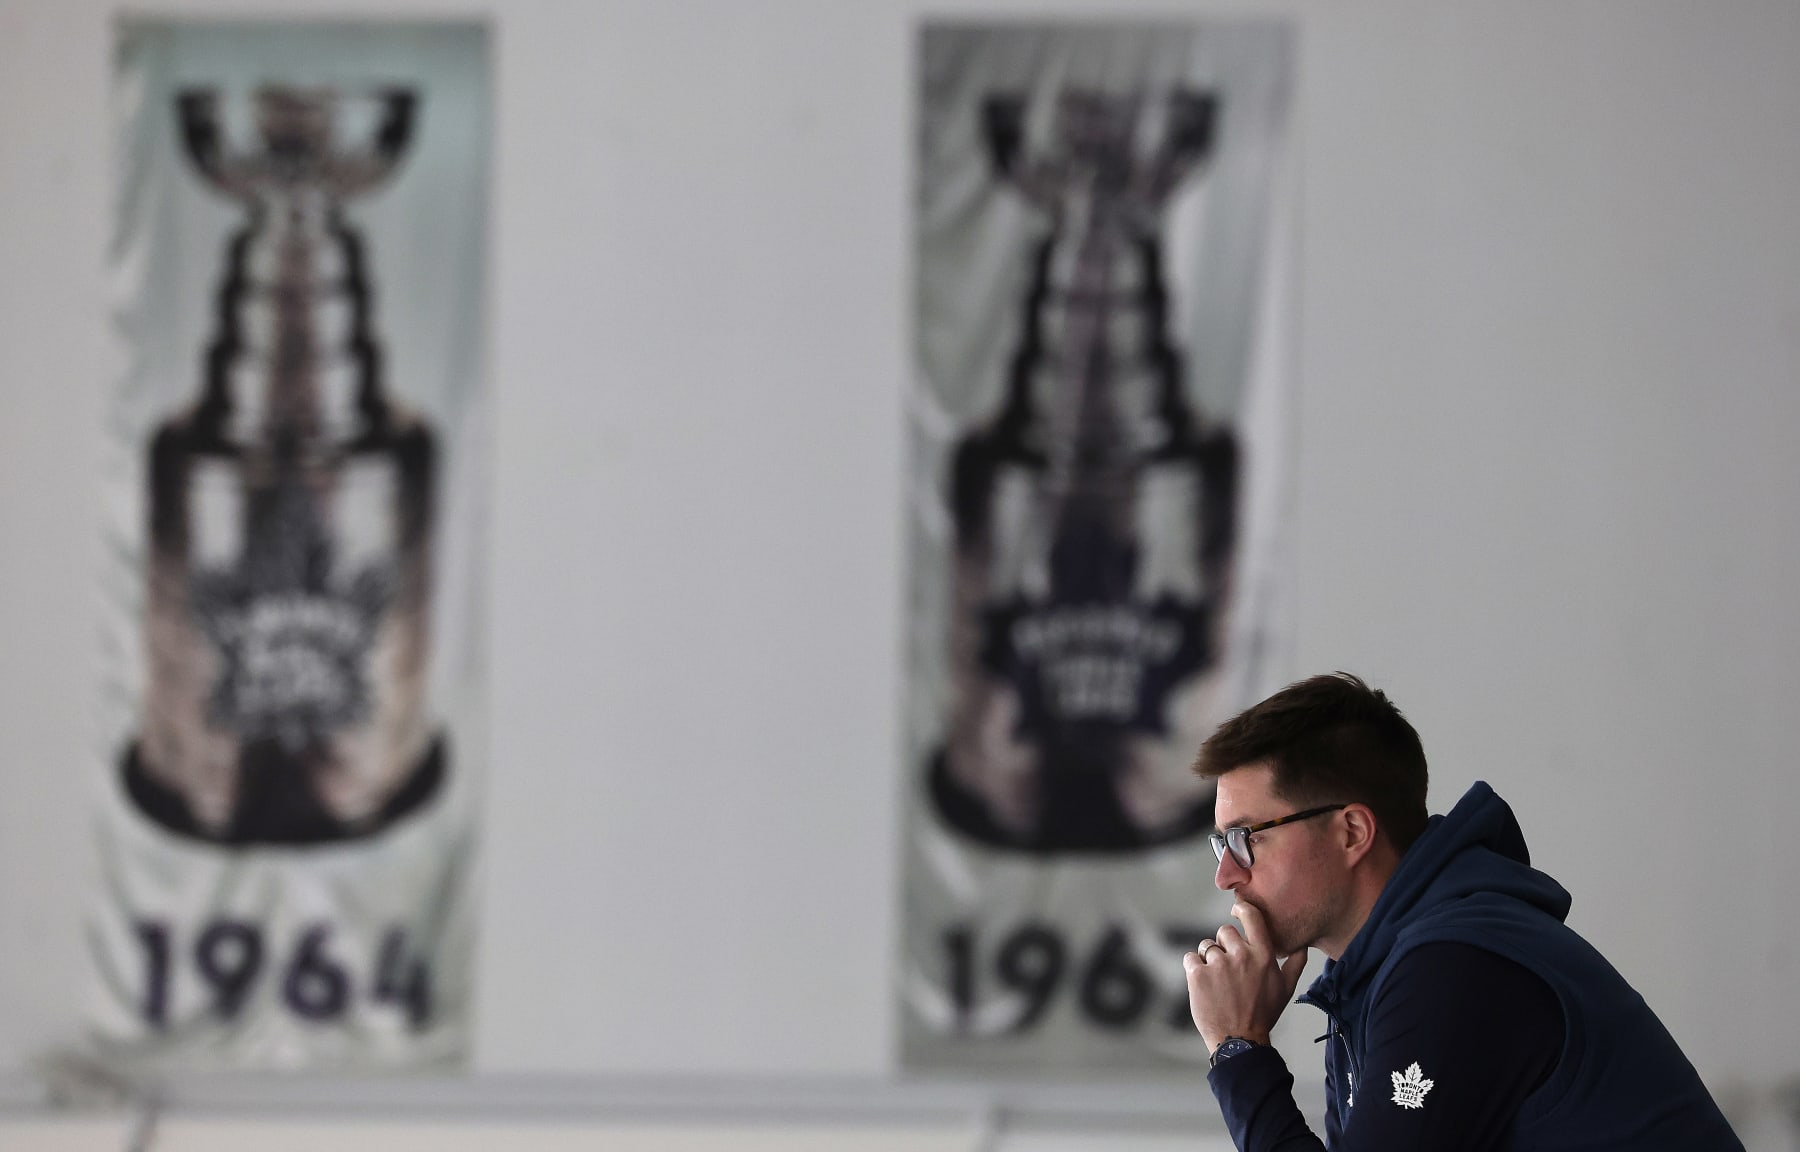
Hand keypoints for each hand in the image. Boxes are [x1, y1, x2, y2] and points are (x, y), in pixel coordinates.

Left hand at [1183, 901, 1309, 1053]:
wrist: (1239, 1041)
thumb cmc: (1263, 1014)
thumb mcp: (1286, 989)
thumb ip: (1295, 963)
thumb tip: (1303, 945)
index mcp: (1264, 956)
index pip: (1252, 916)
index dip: (1241, 909)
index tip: (1236, 910)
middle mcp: (1242, 956)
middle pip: (1224, 932)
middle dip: (1224, 946)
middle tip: (1228, 969)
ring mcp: (1219, 964)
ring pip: (1206, 946)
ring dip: (1208, 959)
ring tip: (1217, 982)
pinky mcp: (1198, 975)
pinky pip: (1190, 958)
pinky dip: (1193, 968)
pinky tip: (1203, 984)